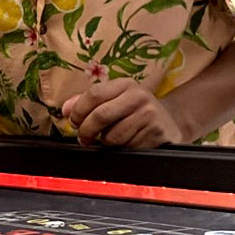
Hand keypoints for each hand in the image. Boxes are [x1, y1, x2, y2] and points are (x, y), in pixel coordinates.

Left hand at [61, 78, 182, 147]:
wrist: (170, 123)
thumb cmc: (134, 112)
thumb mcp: (114, 100)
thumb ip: (88, 102)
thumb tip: (65, 109)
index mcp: (125, 84)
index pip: (93, 94)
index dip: (78, 110)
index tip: (73, 121)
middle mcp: (139, 96)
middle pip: (101, 115)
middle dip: (86, 130)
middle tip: (84, 138)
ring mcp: (149, 114)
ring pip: (113, 136)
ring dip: (105, 142)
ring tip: (111, 138)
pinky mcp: (156, 133)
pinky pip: (127, 147)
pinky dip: (121, 149)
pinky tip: (127, 142)